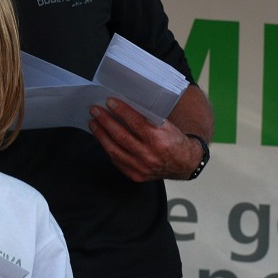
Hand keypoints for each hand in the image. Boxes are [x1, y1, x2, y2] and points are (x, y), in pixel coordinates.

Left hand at [88, 98, 202, 181]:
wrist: (183, 164)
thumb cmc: (174, 141)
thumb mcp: (167, 126)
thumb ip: (148, 118)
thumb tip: (125, 106)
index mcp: (159, 140)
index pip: (136, 123)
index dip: (121, 111)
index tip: (110, 101)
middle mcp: (148, 155)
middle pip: (121, 136)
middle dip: (105, 121)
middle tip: (95, 110)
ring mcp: (140, 167)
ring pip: (114, 150)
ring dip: (101, 135)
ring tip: (93, 123)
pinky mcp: (135, 175)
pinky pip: (116, 161)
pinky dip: (108, 148)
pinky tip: (102, 138)